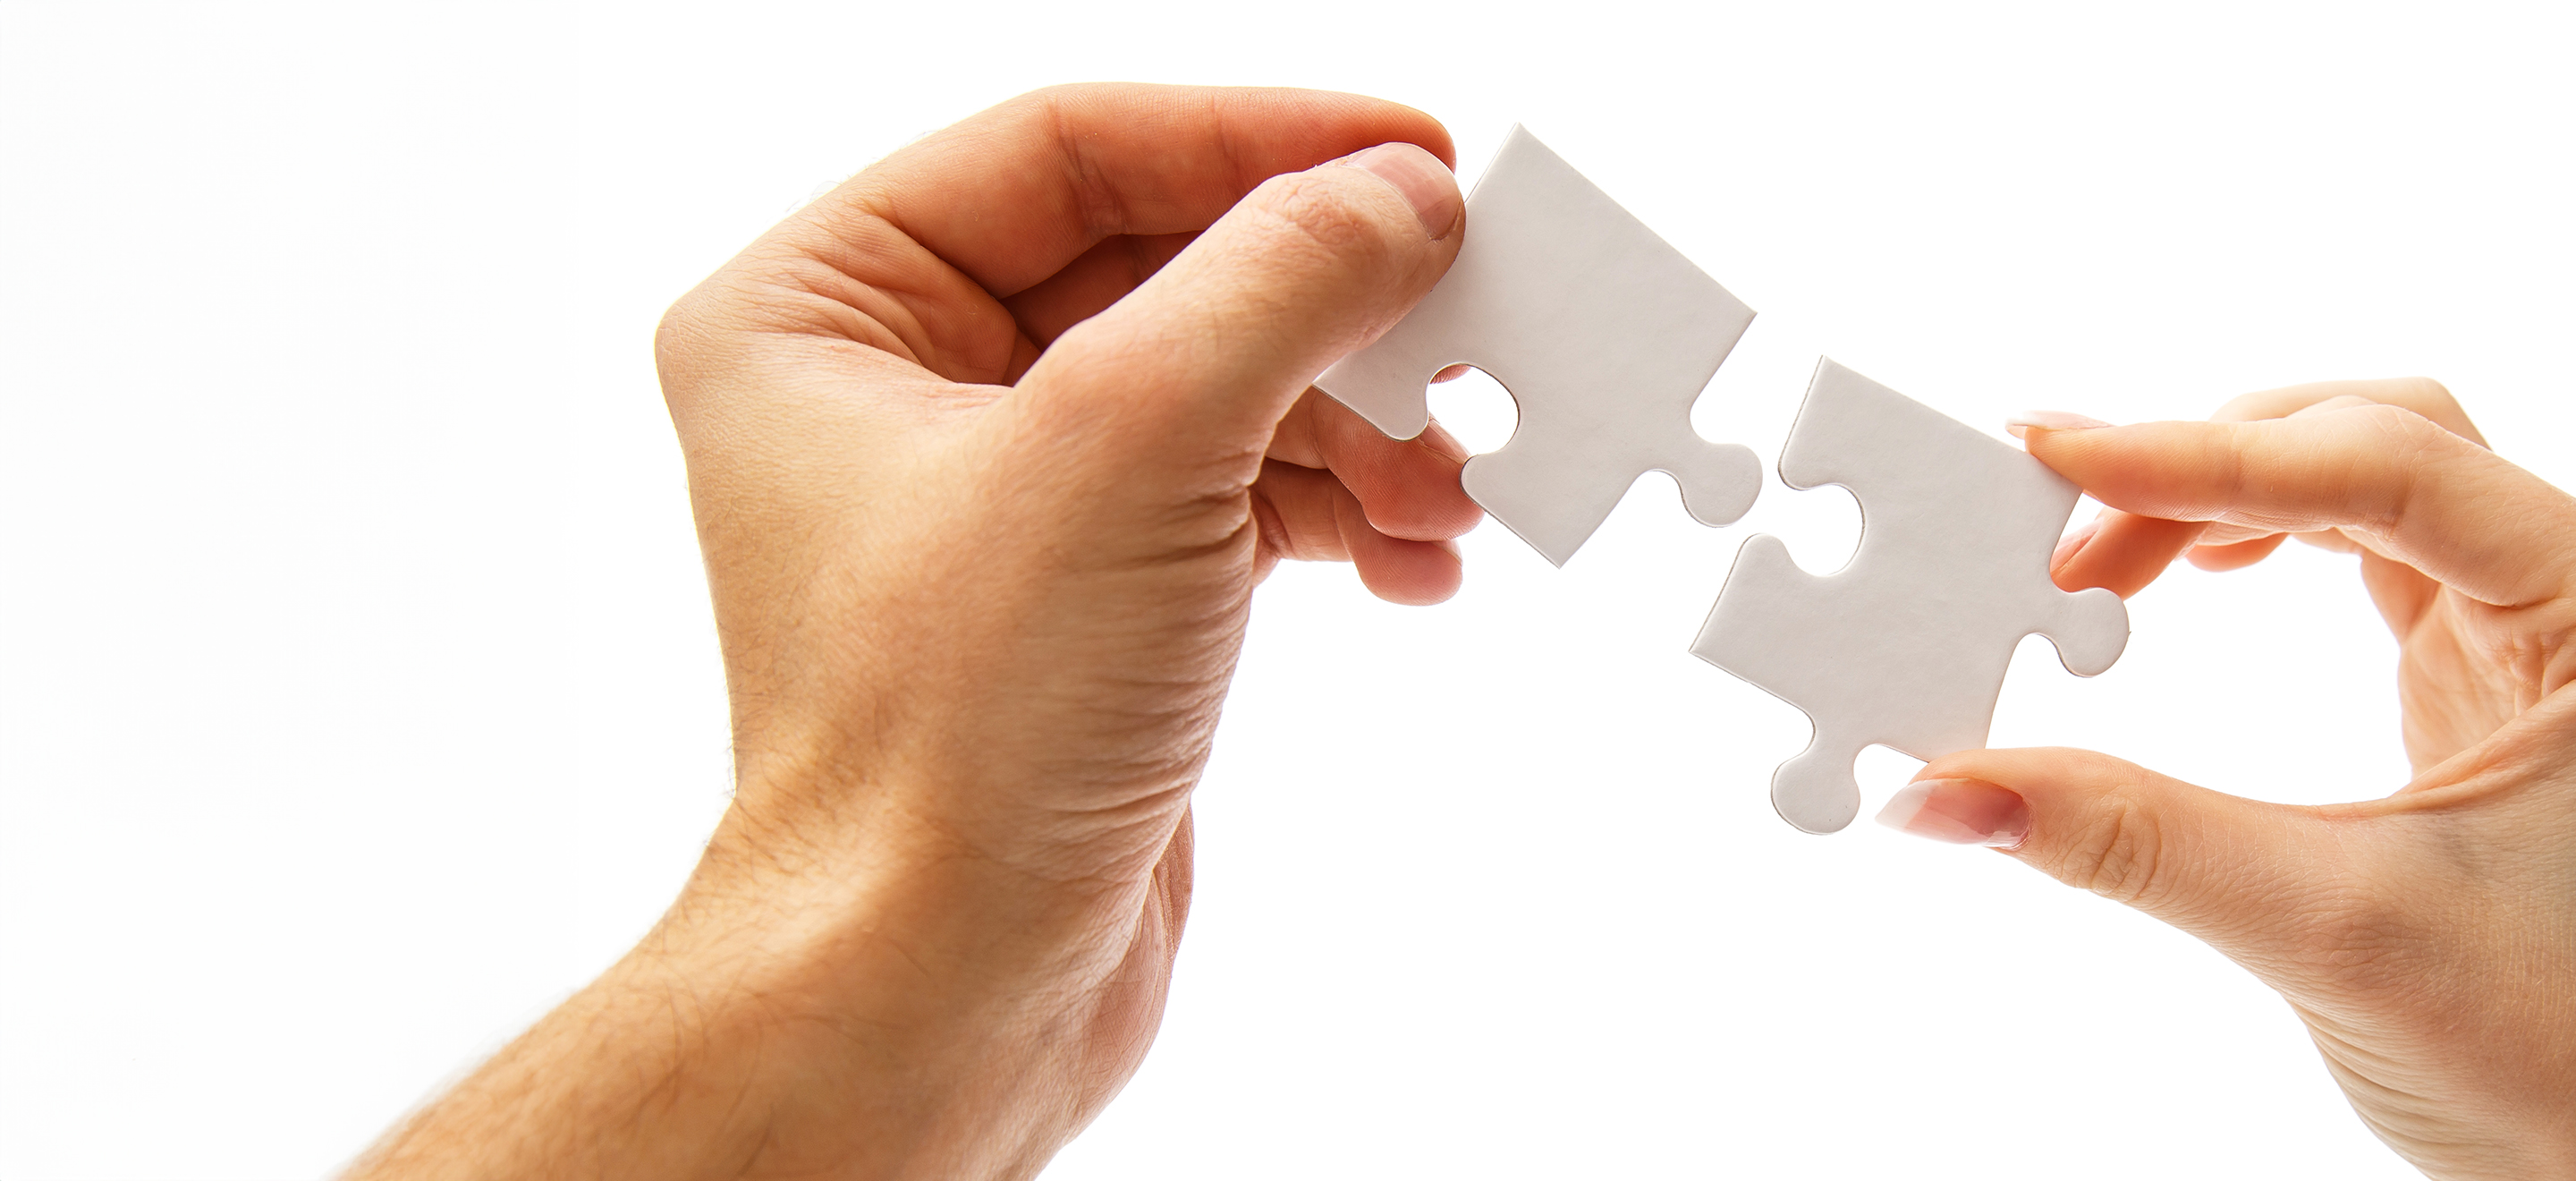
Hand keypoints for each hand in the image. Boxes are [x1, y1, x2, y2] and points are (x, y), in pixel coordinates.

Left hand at [348, 84, 1473, 1179]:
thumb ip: (1278, 283)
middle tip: (1463, 317)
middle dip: (1326, 306)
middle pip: (1159, 264)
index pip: (1069, 150)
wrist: (943, 990)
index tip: (1410, 157)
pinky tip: (1416, 559)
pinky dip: (1339, 514)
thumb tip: (1397, 197)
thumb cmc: (947, 744)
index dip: (1255, 140)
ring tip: (1451, 483)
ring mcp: (997, 504)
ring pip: (1216, 385)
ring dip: (1356, 426)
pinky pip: (1236, 497)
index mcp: (820, 311)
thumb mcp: (1130, 448)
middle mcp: (893, 392)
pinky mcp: (1085, 602)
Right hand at [1879, 381, 2575, 1178]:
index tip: (2060, 459)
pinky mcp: (2484, 658)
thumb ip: (2127, 836)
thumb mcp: (2323, 927)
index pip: (2398, 468)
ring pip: (2357, 474)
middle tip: (2049, 516)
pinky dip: (2246, 536)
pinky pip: (2355, 541)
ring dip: (2213, 494)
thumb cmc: (2548, 1052)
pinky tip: (2170, 570)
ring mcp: (2543, 618)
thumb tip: (1940, 788)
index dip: (2211, 459)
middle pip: (2373, 438)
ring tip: (2087, 557)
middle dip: (2202, 463)